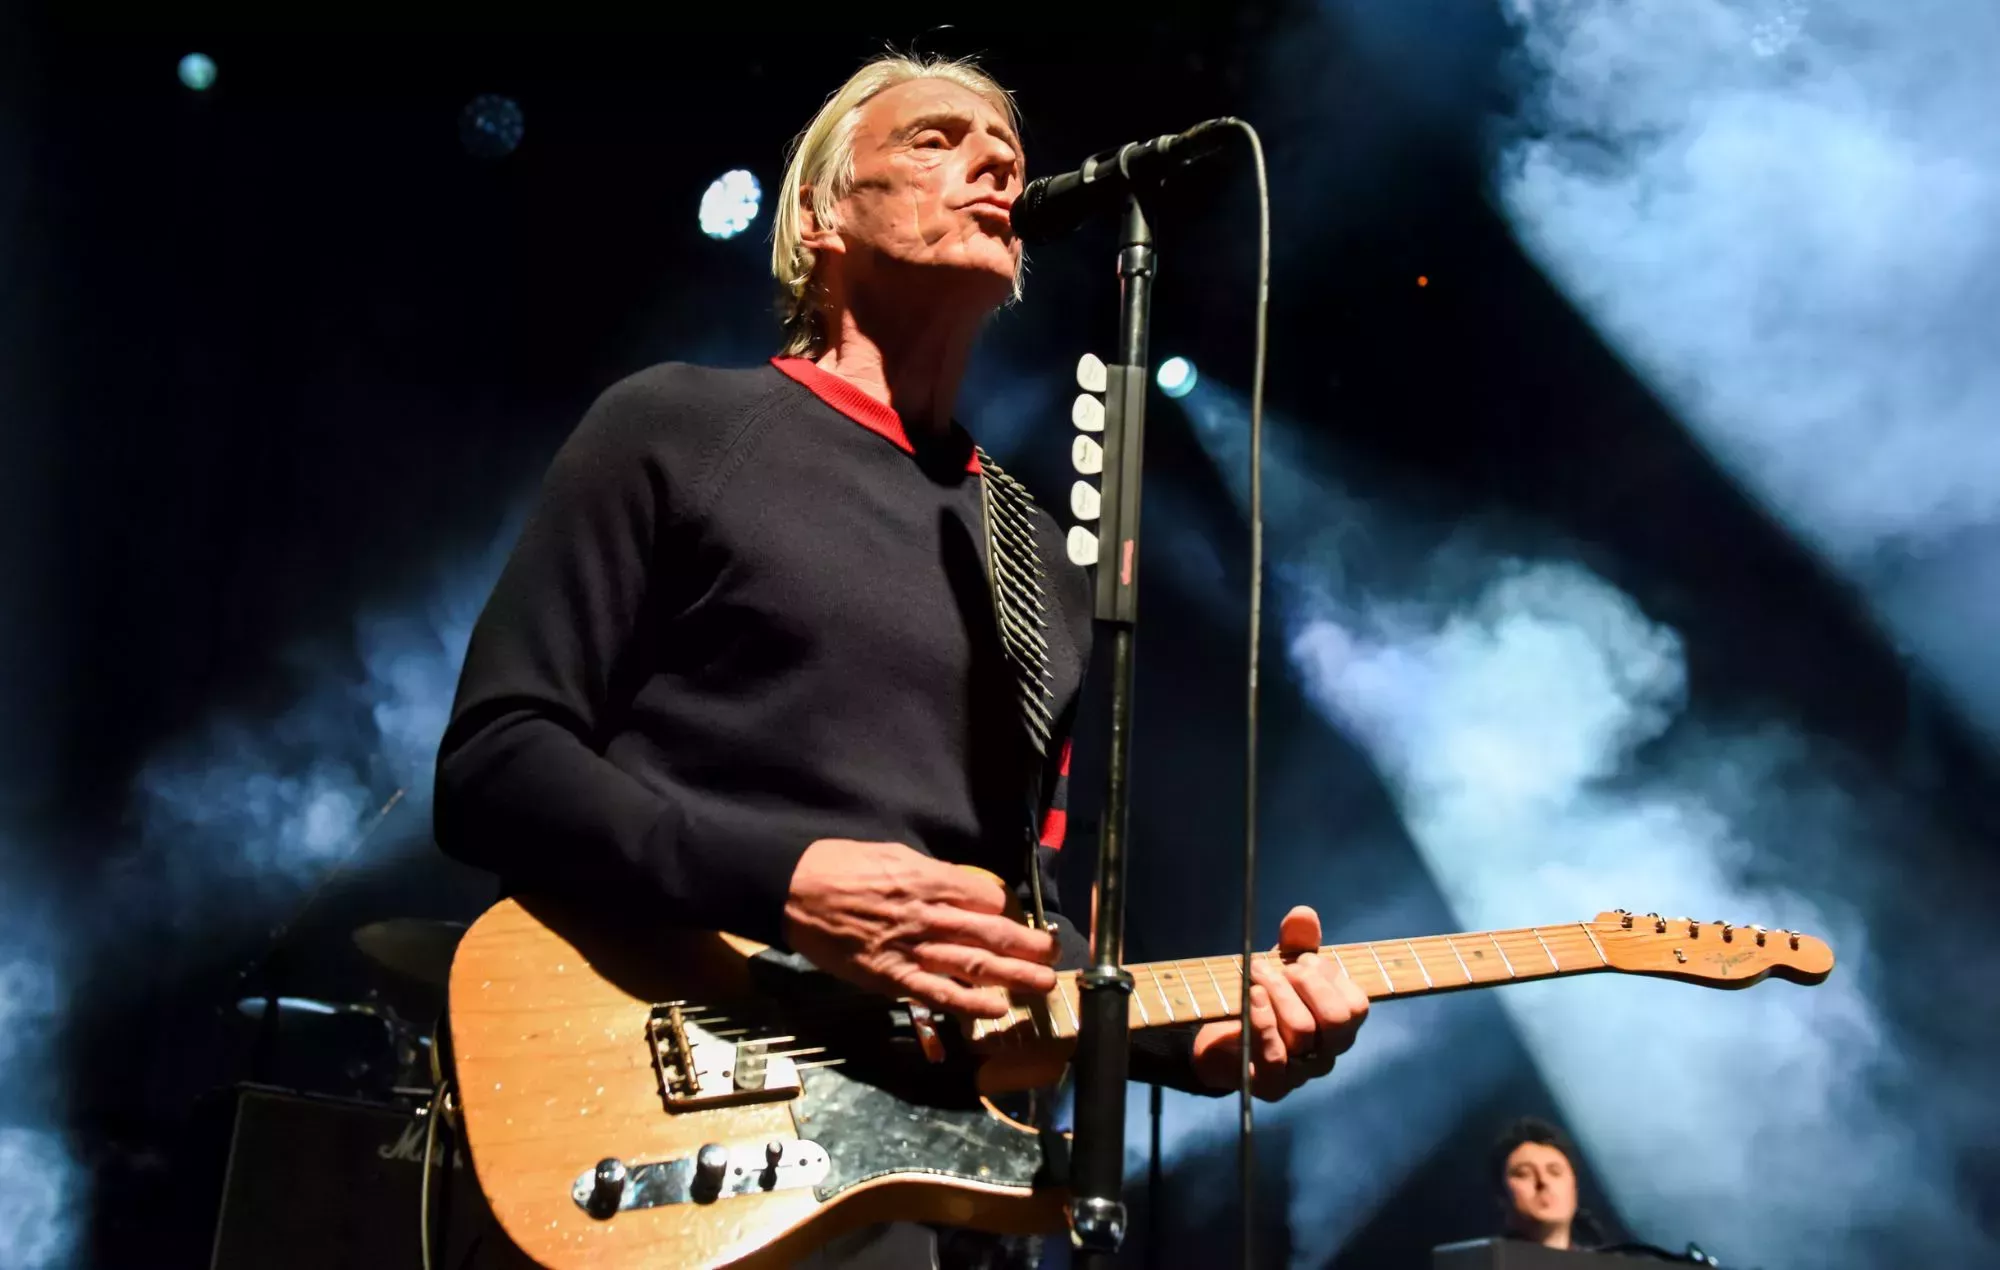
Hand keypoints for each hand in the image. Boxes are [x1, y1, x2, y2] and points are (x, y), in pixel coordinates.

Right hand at [784, 839, 1057, 1019]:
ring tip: (1043, 984)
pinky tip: (995, 1009)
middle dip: (1028, 944)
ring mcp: (912, 948)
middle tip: (1053, 953)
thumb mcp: (892, 854)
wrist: (793, 890)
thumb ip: (929, 873)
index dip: (1009, 907)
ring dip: (1014, 976)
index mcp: (929, 879)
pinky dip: (968, 1004)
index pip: (987, 896)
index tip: (1019, 916)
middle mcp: (928, 914)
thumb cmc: (840, 865)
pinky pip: (937, 993)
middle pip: (992, 930)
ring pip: (974, 964)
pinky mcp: (892, 977)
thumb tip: (960, 886)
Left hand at [1190, 905, 1366, 1100]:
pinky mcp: (1272, 1085)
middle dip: (1307, 984)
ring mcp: (1302, 1073)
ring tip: (1256, 974)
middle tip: (1282, 968)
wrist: (1219, 1040)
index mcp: (1340, 1026)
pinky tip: (1252, 997)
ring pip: (1303, 1030)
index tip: (1299, 961)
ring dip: (1277, 993)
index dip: (1329, 977)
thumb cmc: (1263, 1002)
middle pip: (1337, 1019)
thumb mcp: (1282, 965)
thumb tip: (1303, 914)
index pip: (1356, 1005)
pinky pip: (1275, 1055)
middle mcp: (1328, 1053)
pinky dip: (1262, 1020)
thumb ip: (1297, 940)